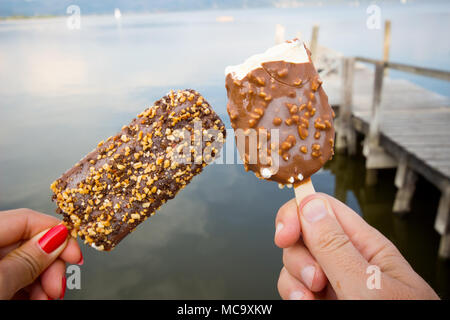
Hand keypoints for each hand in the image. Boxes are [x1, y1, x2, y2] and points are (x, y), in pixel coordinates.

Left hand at [0, 209, 82, 299]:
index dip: (58, 235)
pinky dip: (27, 288)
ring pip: (21, 262)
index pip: (28, 219)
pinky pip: (10, 277)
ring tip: (46, 298)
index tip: (76, 256)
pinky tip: (35, 298)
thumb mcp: (0, 281)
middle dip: (49, 265)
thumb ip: (28, 259)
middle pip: (27, 242)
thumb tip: (58, 238)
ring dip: (41, 281)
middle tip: (57, 286)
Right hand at [274, 193, 438, 299]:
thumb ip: (336, 246)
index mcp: (366, 246)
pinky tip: (305, 305)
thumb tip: (309, 205)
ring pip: (294, 264)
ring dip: (293, 281)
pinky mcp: (320, 300)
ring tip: (310, 301)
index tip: (285, 235)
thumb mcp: (368, 288)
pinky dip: (293, 295)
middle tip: (314, 281)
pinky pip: (294, 287)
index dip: (297, 214)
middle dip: (298, 257)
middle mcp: (347, 260)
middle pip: (302, 236)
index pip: (323, 208)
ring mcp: (332, 282)